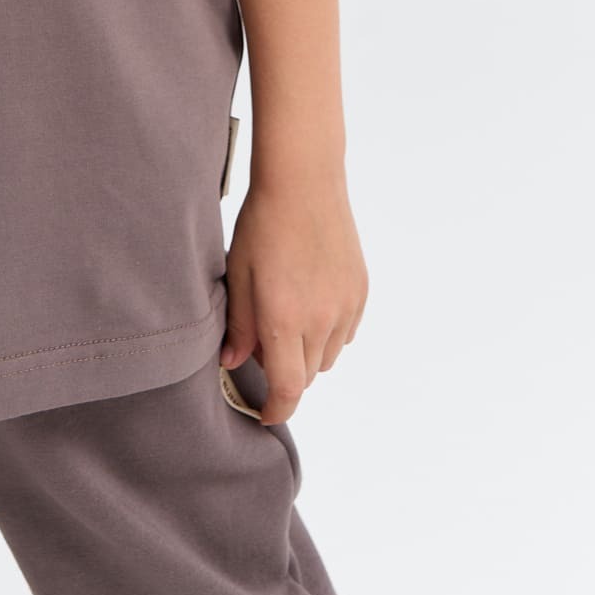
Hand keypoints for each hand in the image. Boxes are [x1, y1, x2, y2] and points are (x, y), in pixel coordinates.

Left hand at [220, 171, 367, 427]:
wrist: (305, 181)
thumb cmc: (263, 223)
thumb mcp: (239, 273)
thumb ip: (238, 325)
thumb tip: (233, 363)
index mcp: (285, 319)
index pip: (288, 388)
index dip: (277, 408)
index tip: (265, 413)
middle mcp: (322, 320)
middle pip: (306, 375)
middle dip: (283, 373)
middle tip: (261, 342)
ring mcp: (346, 306)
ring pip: (327, 357)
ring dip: (306, 353)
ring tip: (284, 316)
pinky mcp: (361, 291)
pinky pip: (345, 333)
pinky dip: (327, 332)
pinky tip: (308, 301)